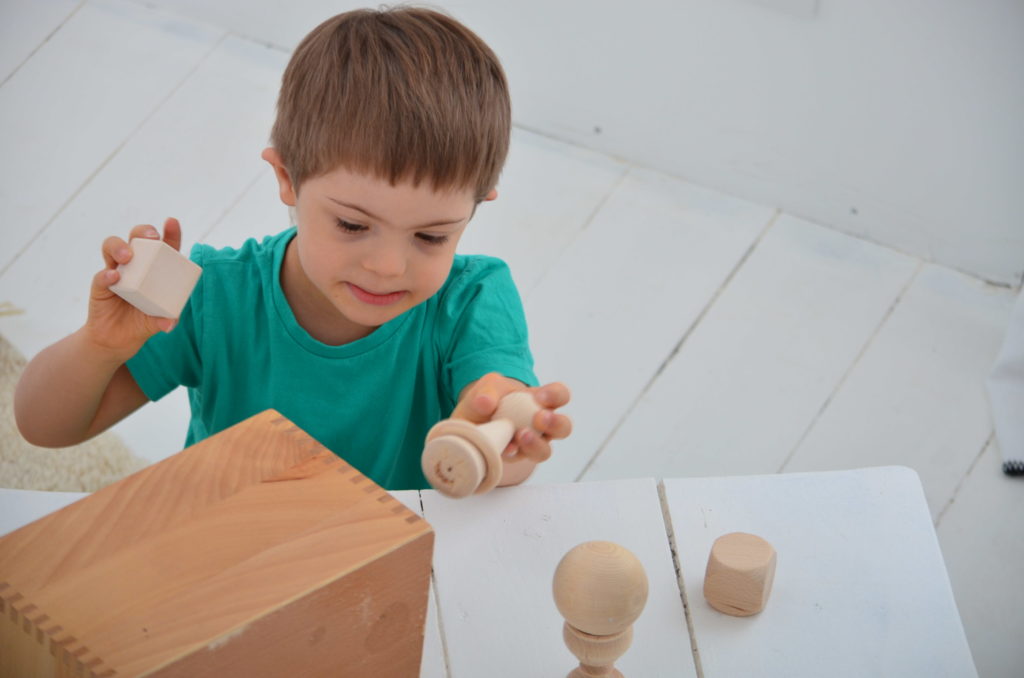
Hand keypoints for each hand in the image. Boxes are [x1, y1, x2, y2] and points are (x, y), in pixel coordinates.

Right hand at [85, 218, 182, 357]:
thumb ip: (165, 320)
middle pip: (136, 238)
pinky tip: (113, 277)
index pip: (164, 245)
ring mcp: (117, 272)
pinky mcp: (101, 286)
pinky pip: (101, 276)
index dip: (169, 233)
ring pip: (113, 247)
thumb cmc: (142, 323)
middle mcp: (135, 265)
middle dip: (143, 232)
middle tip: (152, 237)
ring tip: (128, 256)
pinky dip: (106, 275)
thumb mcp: (157, 322)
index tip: (172, 222)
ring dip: (120, 247)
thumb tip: (170, 323)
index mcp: (155, 268)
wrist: (117, 341)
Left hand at [452, 372, 572, 463]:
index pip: (561, 395)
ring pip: (545, 451)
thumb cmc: (487, 400)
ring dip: (536, 445)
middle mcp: (542, 425)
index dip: (556, 396)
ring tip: (521, 436)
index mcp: (542, 401)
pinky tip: (504, 447)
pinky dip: (511, 453)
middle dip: (556, 424)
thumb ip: (489, 391)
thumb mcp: (487, 387)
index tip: (540, 398)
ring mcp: (531, 444)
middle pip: (564, 427)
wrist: (470, 421)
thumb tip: (485, 403)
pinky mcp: (516, 458)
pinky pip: (520, 461)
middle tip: (539, 419)